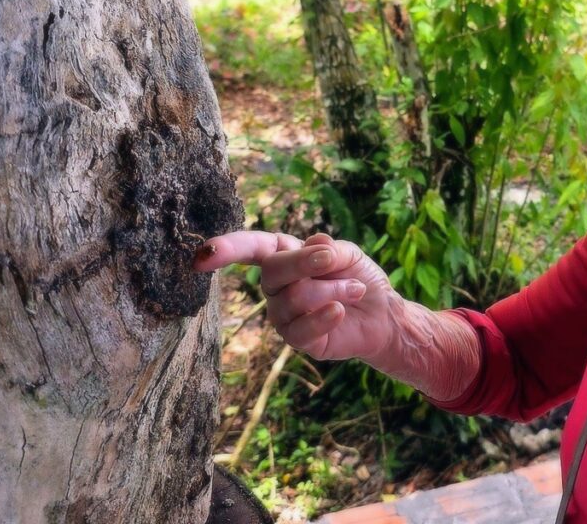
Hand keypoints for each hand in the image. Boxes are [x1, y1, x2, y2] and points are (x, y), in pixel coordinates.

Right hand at [193, 231, 401, 361]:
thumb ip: (330, 249)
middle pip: (272, 270)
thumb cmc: (359, 276)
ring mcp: (282, 315)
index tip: (205, 253)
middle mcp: (276, 285)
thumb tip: (314, 244)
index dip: (228, 248)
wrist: (381, 312)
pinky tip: (340, 311)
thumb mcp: (349, 253)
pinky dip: (324, 317)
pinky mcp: (296, 341)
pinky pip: (300, 331)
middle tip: (331, 260)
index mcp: (283, 255)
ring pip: (294, 298)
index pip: (251, 247)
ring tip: (355, 289)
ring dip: (332, 289)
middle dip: (303, 262)